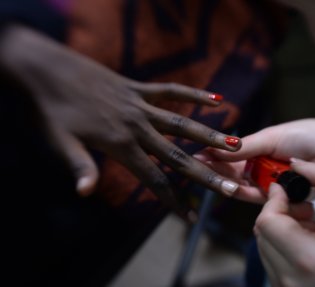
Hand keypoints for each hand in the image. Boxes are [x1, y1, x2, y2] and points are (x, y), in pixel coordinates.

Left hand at [0, 25, 240, 208]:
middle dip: (205, 173)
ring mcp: (140, 104)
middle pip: (177, 154)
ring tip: (235, 144)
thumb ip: (79, 165)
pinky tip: (216, 100)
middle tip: (231, 186)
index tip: (190, 217)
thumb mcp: (59, 141)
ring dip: (209, 135)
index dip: (172, 200)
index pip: (152, 178)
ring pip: (181, 123)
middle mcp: (137, 126)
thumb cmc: (51, 109)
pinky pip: (171, 91)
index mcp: (119, 144)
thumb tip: (85, 193)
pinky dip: (194, 95)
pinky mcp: (139, 87)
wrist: (47, 68)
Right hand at [196, 119, 314, 201]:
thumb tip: (217, 147)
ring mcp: (275, 182)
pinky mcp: (285, 198)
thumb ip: (247, 146)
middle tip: (200, 172)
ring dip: (233, 184)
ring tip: (216, 181)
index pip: (233, 153)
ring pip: (247, 187)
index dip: (215, 155)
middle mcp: (266, 166)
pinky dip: (254, 196)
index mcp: (262, 147)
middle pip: (236, 173)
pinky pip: (265, 199)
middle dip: (219, 172)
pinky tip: (238, 190)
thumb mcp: (274, 137)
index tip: (196, 156)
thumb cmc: (311, 137)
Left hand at [254, 159, 314, 286]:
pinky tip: (306, 244)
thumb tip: (296, 163)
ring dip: (280, 229)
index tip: (285, 189)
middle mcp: (291, 279)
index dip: (274, 200)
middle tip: (306, 209)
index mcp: (309, 259)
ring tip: (310, 226)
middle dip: (279, 213)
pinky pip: (270, 260)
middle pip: (262, 232)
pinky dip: (282, 246)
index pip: (267, 222)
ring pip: (264, 245)